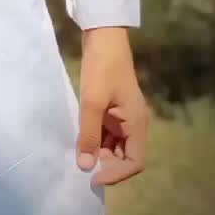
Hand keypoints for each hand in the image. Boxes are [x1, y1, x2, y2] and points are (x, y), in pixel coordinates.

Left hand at [76, 26, 150, 186]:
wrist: (103, 37)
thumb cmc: (101, 68)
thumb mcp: (92, 102)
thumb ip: (88, 135)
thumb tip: (85, 167)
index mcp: (137, 123)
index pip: (134, 162)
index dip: (115, 175)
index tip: (92, 178)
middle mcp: (134, 123)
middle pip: (124, 156)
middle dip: (104, 163)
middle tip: (80, 164)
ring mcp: (124, 116)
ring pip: (114, 146)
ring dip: (98, 151)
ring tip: (77, 152)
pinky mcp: (113, 110)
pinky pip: (107, 133)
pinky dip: (94, 138)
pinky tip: (79, 137)